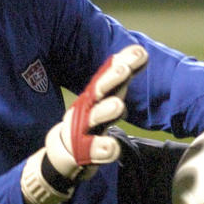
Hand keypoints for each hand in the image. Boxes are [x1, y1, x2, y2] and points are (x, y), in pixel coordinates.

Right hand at [21, 45, 148, 203]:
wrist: (62, 152)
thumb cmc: (89, 121)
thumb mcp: (105, 99)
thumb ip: (121, 80)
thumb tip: (141, 51)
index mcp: (95, 96)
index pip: (109, 76)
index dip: (123, 63)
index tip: (140, 52)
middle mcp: (87, 109)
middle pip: (98, 92)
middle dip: (110, 80)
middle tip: (123, 70)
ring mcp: (82, 130)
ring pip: (93, 119)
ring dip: (104, 111)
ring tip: (118, 106)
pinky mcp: (80, 152)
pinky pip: (91, 151)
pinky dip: (101, 149)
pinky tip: (113, 148)